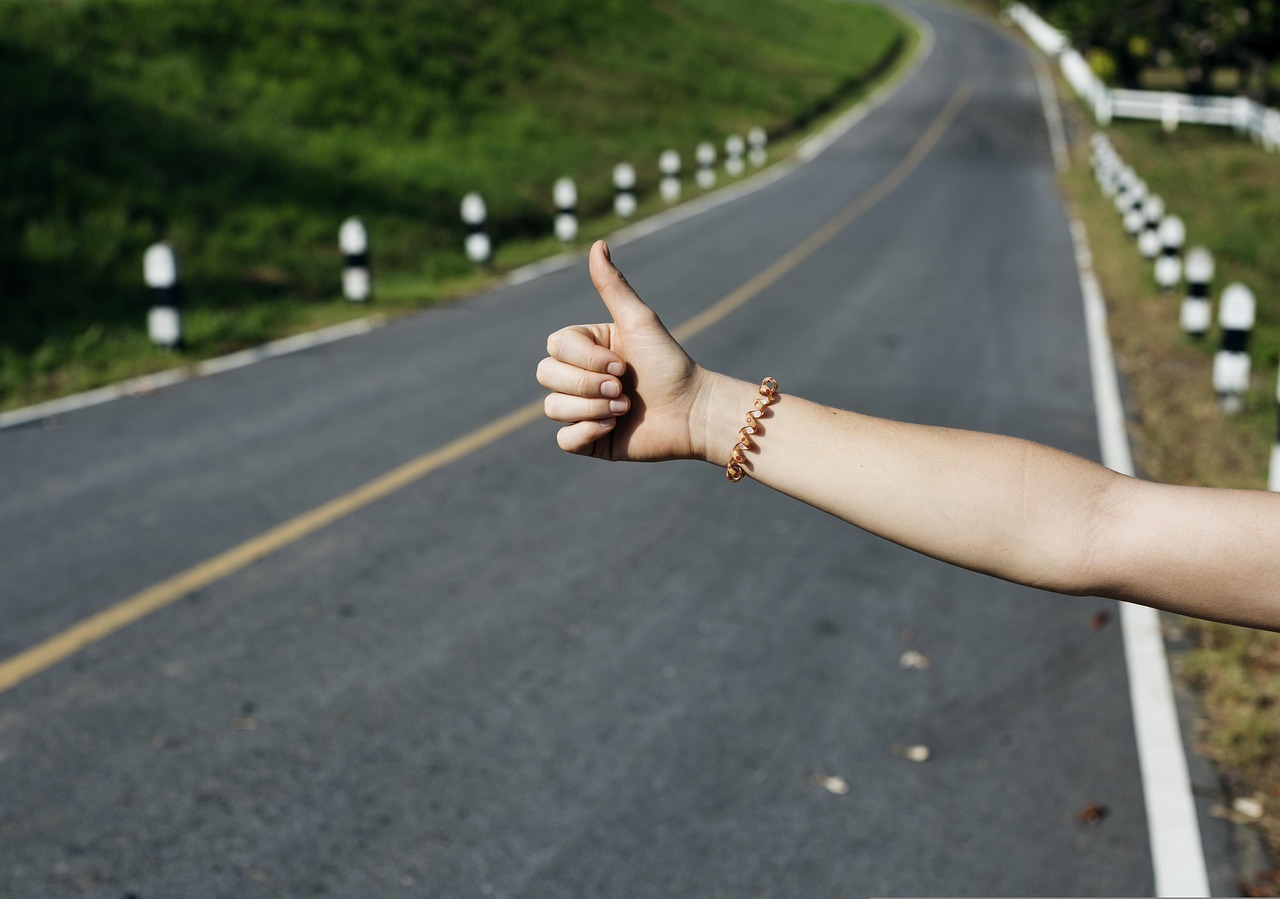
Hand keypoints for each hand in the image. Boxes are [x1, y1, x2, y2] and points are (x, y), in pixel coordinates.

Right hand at [537, 240, 709, 461]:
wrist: (692, 412)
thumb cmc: (669, 364)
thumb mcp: (639, 321)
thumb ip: (613, 286)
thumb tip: (598, 244)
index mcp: (587, 347)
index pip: (554, 347)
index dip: (584, 359)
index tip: (622, 364)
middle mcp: (580, 376)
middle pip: (546, 376)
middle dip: (586, 385)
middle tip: (623, 389)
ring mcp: (582, 408)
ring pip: (552, 409)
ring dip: (591, 408)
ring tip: (625, 410)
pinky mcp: (589, 439)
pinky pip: (563, 440)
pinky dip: (585, 433)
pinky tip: (613, 428)